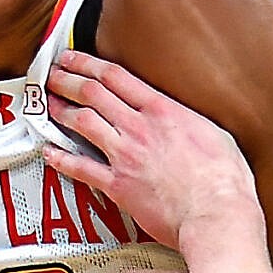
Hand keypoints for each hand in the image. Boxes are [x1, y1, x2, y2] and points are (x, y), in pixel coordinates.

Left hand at [43, 51, 256, 248]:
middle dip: (67, 80)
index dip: (88, 63)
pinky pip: (81, 168)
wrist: (217, 214)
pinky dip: (61, 159)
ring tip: (47, 104)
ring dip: (60, 110)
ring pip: (82, 123)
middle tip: (52, 75)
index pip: (116, 77)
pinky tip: (49, 152)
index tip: (73, 58)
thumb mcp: (216, 133)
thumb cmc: (225, 179)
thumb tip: (182, 118)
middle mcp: (139, 128)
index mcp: (163, 110)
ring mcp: (125, 156)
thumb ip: (189, 121)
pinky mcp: (118, 186)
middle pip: (92, 94)